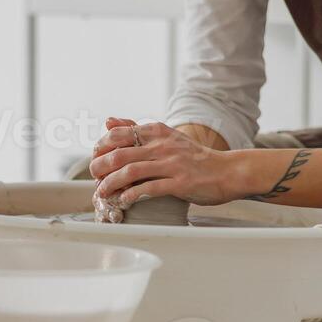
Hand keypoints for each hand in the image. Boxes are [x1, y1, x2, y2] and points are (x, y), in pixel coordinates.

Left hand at [88, 118, 236, 206]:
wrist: (227, 171)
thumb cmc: (194, 158)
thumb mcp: (166, 138)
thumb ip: (137, 130)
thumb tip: (108, 121)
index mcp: (157, 131)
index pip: (118, 134)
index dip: (101, 148)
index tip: (96, 159)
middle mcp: (163, 145)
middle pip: (120, 153)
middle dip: (100, 167)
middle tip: (94, 178)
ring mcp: (172, 164)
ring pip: (131, 171)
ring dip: (111, 184)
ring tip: (102, 193)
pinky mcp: (180, 183)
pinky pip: (149, 188)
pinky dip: (131, 195)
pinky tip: (123, 200)